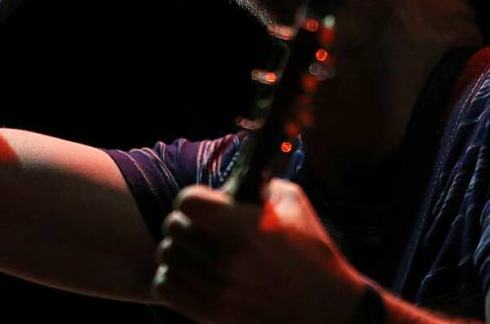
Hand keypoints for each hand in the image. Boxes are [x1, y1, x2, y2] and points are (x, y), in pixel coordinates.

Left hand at [152, 178, 366, 323]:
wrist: (325, 307)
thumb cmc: (311, 249)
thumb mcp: (293, 203)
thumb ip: (258, 184)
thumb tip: (227, 180)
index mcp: (247, 228)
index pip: (188, 202)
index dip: (194, 197)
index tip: (206, 201)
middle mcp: (228, 260)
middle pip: (173, 227)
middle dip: (186, 220)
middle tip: (202, 224)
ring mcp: (217, 290)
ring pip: (167, 255)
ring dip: (179, 247)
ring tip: (199, 248)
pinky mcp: (211, 314)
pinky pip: (164, 286)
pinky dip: (172, 276)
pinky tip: (193, 271)